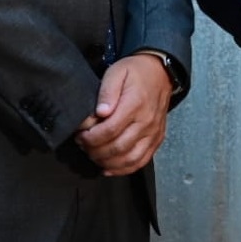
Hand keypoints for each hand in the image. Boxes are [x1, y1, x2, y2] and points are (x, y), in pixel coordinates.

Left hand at [73, 54, 172, 175]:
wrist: (161, 72)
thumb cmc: (136, 72)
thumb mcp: (117, 72)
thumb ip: (107, 91)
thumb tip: (100, 113)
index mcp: (135, 104)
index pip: (109, 130)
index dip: (91, 138)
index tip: (80, 135)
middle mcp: (146, 121)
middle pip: (117, 147)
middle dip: (94, 151)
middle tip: (83, 145)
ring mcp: (153, 133)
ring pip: (129, 159)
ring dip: (107, 162)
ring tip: (93, 155)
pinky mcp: (157, 139)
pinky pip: (141, 161)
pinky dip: (123, 169)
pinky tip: (108, 167)